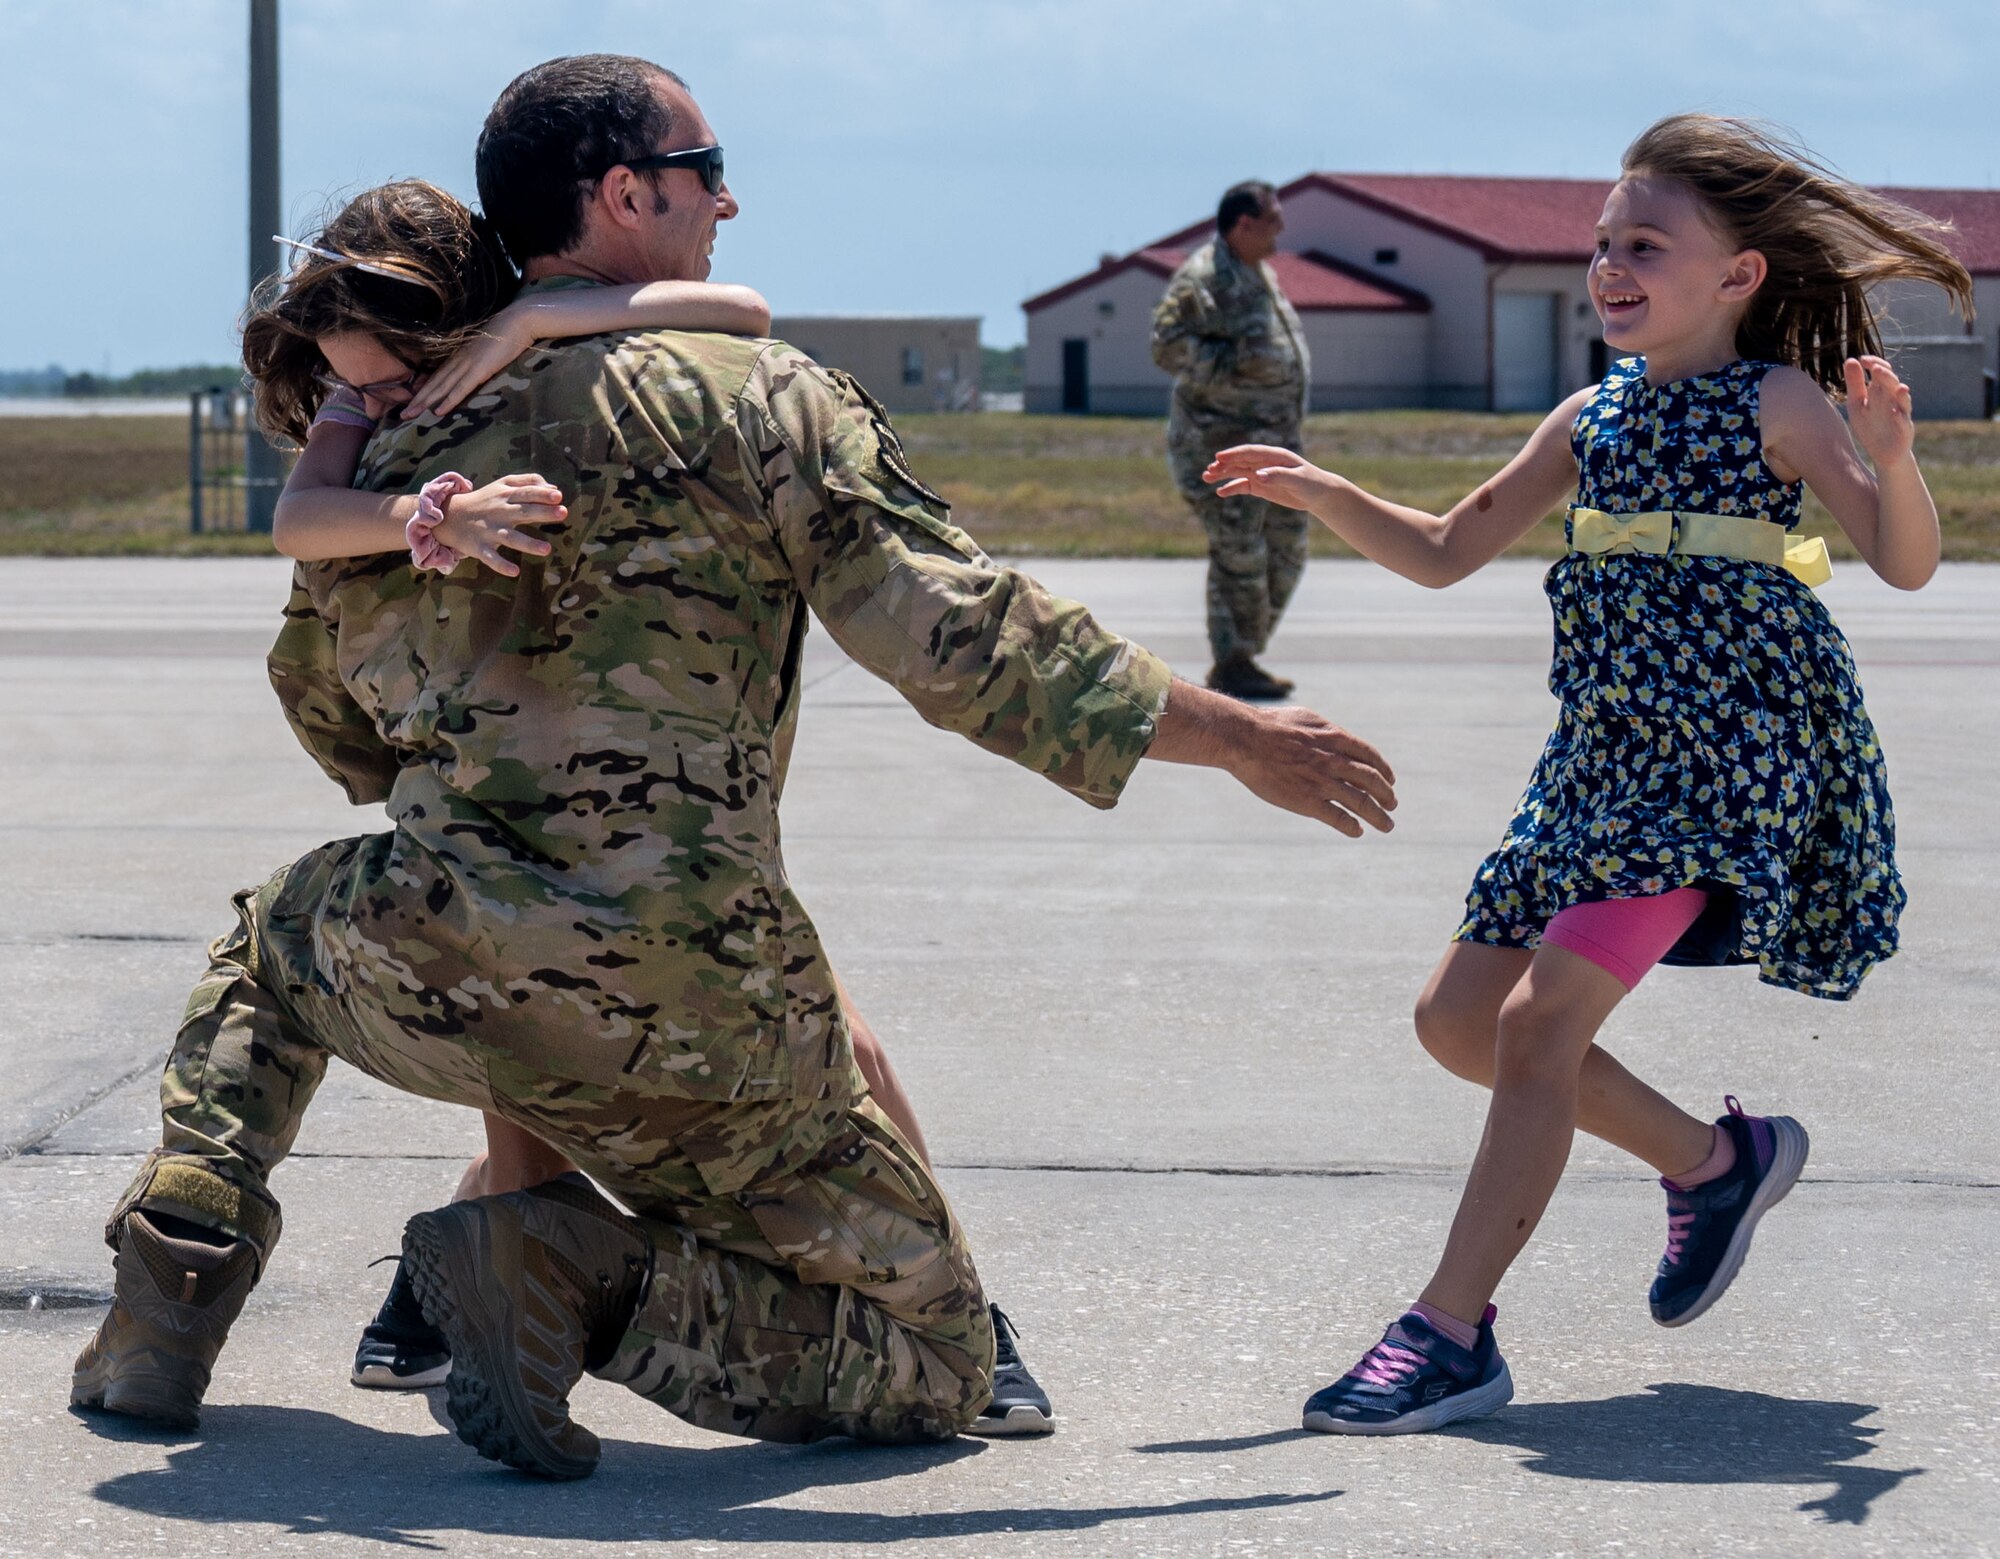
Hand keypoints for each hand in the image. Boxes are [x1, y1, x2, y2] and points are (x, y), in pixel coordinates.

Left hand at [402, 303, 538, 419]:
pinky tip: (438, 412)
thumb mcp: (487, 349)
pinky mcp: (480, 370)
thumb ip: (478, 359)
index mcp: (460, 355)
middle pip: (433, 383)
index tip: (411, 402)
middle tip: (402, 415)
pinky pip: (461, 388)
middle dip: (417, 399)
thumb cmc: (506, 335)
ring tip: (410, 415)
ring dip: (424, 402)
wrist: (518, 321)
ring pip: (441, 387)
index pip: (437, 376)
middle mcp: (459, 360)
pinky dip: (449, 400)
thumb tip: (476, 369)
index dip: (422, 390)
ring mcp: (468, 364)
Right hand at [436, 472, 567, 575]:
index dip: (542, 494)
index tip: (559, 496)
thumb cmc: (485, 500)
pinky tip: (515, 571)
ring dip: (528, 544)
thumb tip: (555, 488)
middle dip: (542, 512)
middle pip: (523, 512)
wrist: (450, 516)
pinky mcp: (480, 547)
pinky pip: (491, 558)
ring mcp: (489, 531)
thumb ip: (528, 482)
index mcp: (505, 496)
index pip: (526, 493)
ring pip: (511, 538)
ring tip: (547, 549)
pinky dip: (501, 565)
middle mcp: (499, 512)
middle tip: (562, 512)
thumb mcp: (503, 484)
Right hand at [1202, 445, 1336, 511]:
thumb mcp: (1298, 480)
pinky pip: (1243, 486)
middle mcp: (1265, 462)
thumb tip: (1258, 475)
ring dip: (1222, 474)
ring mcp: (1262, 474)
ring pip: (1238, 472)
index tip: (1219, 457)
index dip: (1234, 454)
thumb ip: (1278, 476)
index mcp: (1275, 456)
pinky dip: (1232, 488)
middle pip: (1240, 461)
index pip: (1250, 452)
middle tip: (1209, 470)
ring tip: (1206, 477)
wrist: (1320, 494)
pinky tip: (1220, 492)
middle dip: (1223, 465)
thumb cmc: (1312, 483)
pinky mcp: (1261, 486)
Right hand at [1227, 705, 1397, 836]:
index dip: (1384, 770)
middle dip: (1386, 795)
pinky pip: (1338, 817)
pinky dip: (1351, 826)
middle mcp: (1334, 761)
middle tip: (1392, 805)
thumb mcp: (1306, 719)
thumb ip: (1324, 731)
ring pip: (1361, 802)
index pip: (1370, 757)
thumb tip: (1332, 736)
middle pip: (1371, 781)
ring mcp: (1322, 782)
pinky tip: (1357, 831)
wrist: (1247, 739)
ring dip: (1378, 816)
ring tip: (1387, 825)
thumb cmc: (1270, 726)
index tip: (1390, 780)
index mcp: (1335, 738)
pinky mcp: (1307, 801)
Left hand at [1843, 355, 1915, 468]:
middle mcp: (1893, 399)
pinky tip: (1896, 413)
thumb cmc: (1870, 426)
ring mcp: (1901, 414)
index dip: (1874, 364)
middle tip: (1875, 367)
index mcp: (1881, 392)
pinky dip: (1900, 417)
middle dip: (1885, 375)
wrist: (1882, 453)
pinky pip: (1904, 422)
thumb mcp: (1857, 404)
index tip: (1863, 359)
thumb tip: (1850, 359)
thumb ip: (1855, 384)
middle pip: (1892, 383)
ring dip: (1900, 393)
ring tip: (1898, 387)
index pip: (1881, 371)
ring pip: (1903, 400)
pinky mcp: (1905, 430)